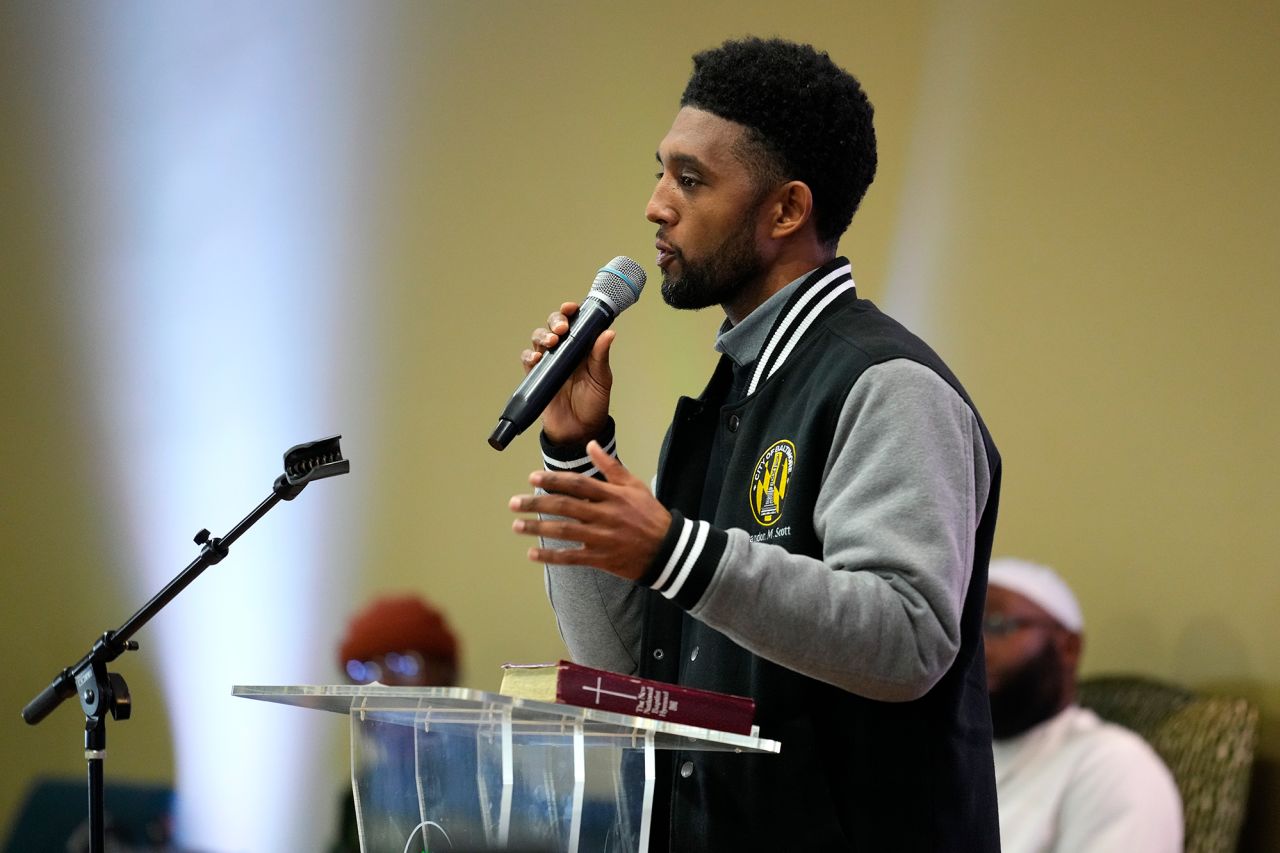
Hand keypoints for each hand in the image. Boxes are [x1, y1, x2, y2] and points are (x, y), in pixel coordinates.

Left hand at [510, 441, 671, 581]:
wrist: (668, 550)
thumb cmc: (650, 515)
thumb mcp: (635, 486)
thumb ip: (610, 466)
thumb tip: (591, 444)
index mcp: (613, 496)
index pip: (578, 484)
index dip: (554, 480)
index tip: (532, 478)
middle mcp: (605, 516)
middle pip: (565, 507)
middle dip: (537, 504)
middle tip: (514, 503)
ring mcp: (603, 539)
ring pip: (565, 532)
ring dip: (538, 529)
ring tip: (517, 525)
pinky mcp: (602, 559)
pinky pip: (572, 558)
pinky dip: (551, 556)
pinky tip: (532, 554)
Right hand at [522, 302, 613, 444]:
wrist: (579, 431)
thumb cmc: (594, 405)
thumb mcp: (601, 379)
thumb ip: (601, 356)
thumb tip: (608, 333)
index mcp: (583, 348)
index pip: (575, 322)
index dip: (571, 312)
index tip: (571, 308)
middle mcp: (565, 352)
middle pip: (554, 326)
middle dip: (555, 321)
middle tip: (562, 329)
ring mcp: (550, 363)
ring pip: (539, 339)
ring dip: (542, 336)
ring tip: (551, 342)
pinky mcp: (537, 376)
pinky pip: (528, 360)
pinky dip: (529, 356)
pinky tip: (536, 359)